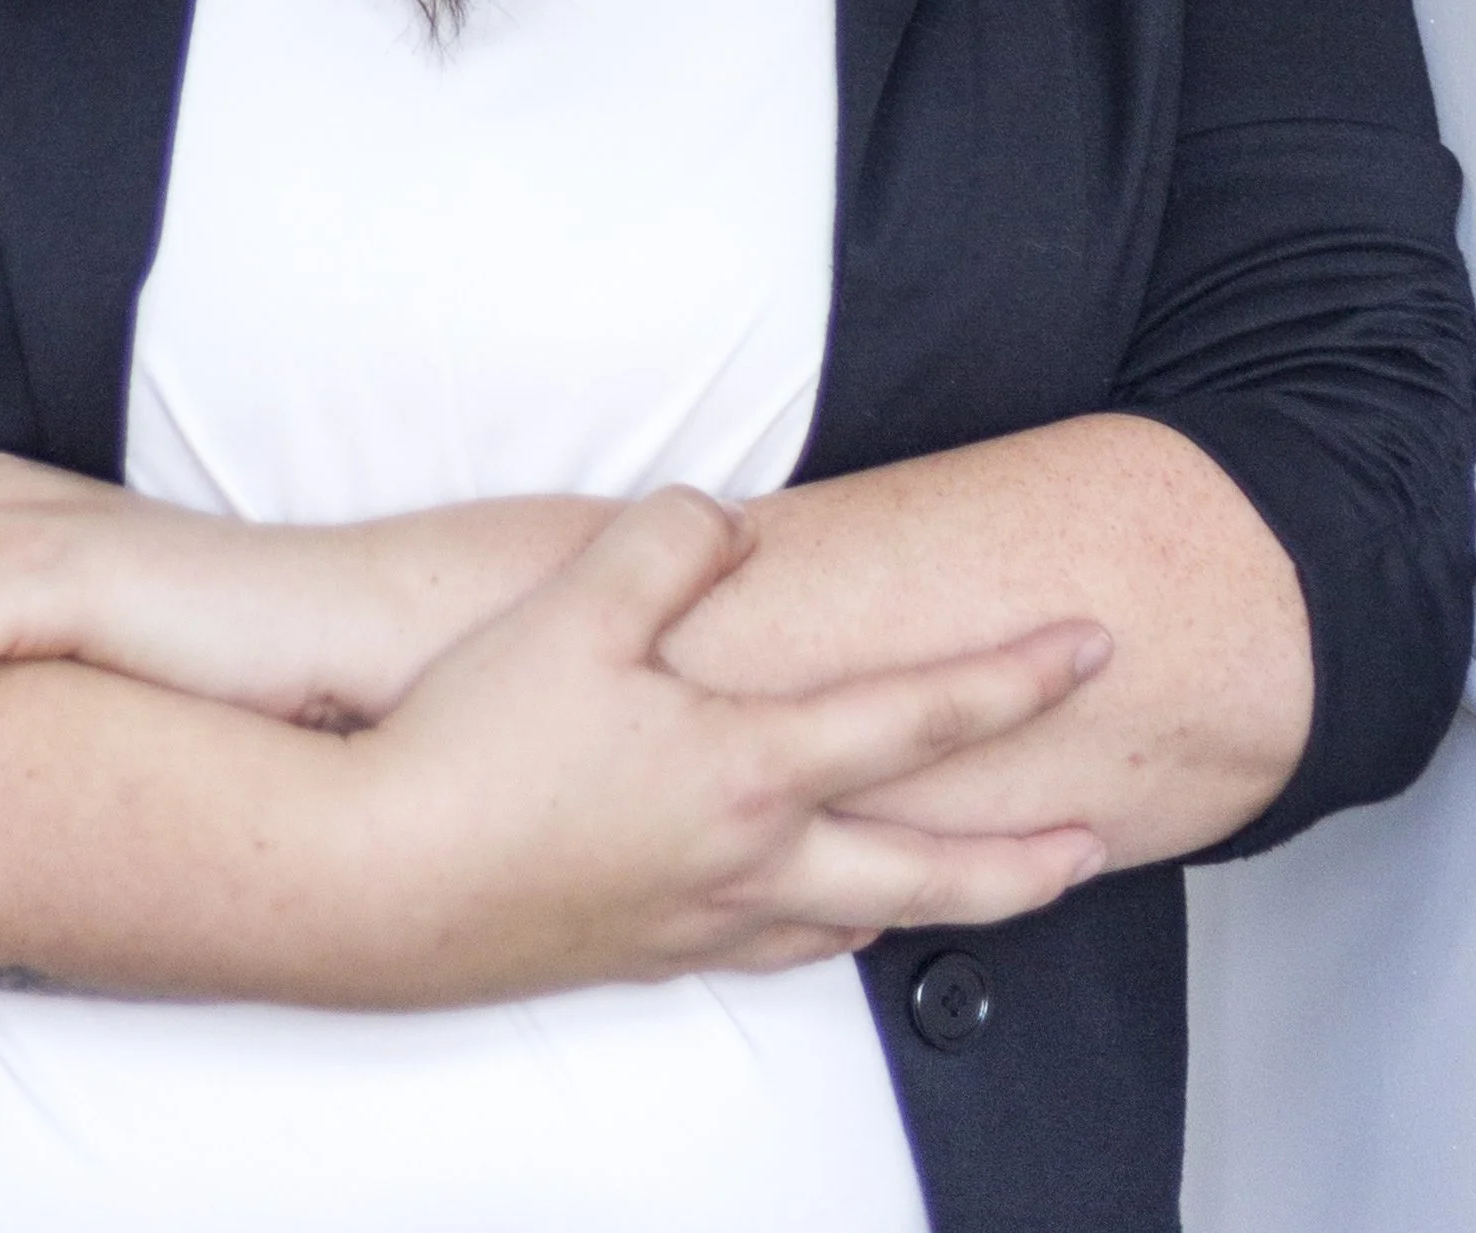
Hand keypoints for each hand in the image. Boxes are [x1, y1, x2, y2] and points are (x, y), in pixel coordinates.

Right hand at [333, 488, 1110, 1000]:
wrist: (378, 879)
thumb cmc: (475, 746)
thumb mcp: (575, 603)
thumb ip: (669, 540)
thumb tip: (727, 520)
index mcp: (751, 769)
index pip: (918, 717)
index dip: (1016, 677)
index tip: (1092, 651)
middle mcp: (751, 860)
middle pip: (932, 869)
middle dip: (1028, 858)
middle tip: (1097, 844)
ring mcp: (701, 921)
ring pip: (856, 920)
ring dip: (934, 903)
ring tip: (974, 886)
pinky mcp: (643, 955)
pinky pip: (774, 947)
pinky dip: (826, 927)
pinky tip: (813, 913)